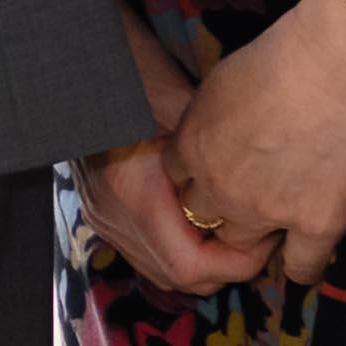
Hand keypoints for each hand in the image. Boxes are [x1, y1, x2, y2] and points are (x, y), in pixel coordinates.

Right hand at [71, 10, 278, 291]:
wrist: (73, 67)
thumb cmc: (131, 73)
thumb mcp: (181, 104)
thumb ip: (216, 148)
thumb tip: (272, 176)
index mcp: (132, 193)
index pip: (190, 267)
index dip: (237, 263)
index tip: (267, 237)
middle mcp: (112, 215)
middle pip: (179, 277)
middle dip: (226, 266)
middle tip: (260, 235)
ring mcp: (102, 217)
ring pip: (162, 271)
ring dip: (203, 261)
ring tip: (233, 230)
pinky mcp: (99, 212)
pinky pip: (146, 251)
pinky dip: (179, 247)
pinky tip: (199, 221)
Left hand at [165, 0, 345, 287]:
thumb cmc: (287, 55)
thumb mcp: (223, 81)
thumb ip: (211, 119)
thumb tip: (216, 133)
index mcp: (194, 145)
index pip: (176, 178)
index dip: (196, 173)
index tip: (215, 169)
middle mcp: (222, 185)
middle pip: (203, 216)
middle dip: (220, 206)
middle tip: (246, 194)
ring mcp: (268, 211)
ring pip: (244, 245)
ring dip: (256, 235)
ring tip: (275, 221)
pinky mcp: (319, 225)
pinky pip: (301, 267)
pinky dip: (301, 265)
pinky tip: (305, 255)